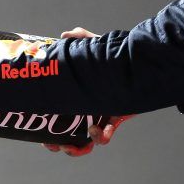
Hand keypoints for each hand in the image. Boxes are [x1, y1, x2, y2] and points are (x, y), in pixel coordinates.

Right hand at [42, 27, 131, 155]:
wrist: (143, 65)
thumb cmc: (119, 57)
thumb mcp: (97, 47)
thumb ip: (82, 39)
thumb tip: (65, 35)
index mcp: (79, 95)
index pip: (59, 113)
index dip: (48, 125)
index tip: (39, 131)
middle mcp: (87, 108)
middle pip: (68, 133)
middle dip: (57, 143)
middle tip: (51, 144)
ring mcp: (100, 116)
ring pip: (85, 142)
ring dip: (75, 148)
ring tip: (69, 146)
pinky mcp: (114, 120)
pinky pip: (104, 138)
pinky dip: (99, 137)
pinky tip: (95, 131)